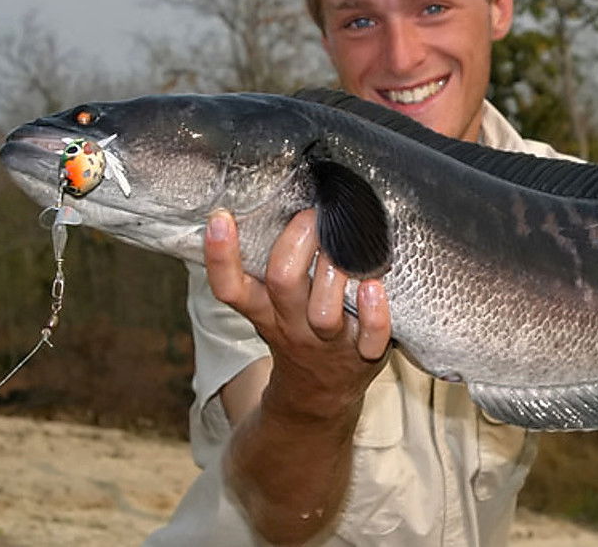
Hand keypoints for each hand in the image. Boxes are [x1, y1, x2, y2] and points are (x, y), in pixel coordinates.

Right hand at [204, 208, 391, 420]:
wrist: (319, 395)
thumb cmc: (299, 330)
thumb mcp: (271, 306)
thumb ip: (268, 266)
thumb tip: (276, 201)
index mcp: (264, 311)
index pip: (231, 287)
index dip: (221, 256)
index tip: (221, 216)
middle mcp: (293, 325)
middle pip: (282, 283)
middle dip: (296, 243)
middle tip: (312, 215)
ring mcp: (329, 342)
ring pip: (324, 312)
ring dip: (335, 273)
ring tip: (349, 245)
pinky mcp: (364, 355)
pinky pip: (371, 337)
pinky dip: (376, 313)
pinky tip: (376, 286)